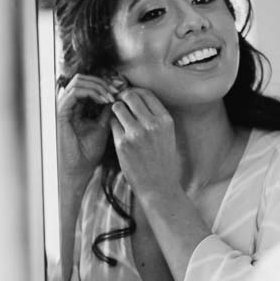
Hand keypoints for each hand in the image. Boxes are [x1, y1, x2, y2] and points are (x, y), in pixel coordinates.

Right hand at [56, 72, 125, 186]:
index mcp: (76, 107)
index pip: (88, 84)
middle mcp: (67, 105)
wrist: (78, 170)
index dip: (105, 83)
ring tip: (111, 96)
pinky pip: (75, 93)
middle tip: (117, 89)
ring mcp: (63, 107)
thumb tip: (119, 96)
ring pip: (79, 81)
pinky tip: (104, 100)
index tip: (120, 89)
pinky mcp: (60, 112)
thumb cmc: (88, 153)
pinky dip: (92, 93)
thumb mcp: (103, 127)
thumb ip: (107, 111)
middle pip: (82, 78)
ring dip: (98, 86)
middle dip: (102, 81)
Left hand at [109, 86, 183, 202]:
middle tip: (120, 104)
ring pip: (118, 108)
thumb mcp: (167, 135)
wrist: (159, 188)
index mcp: (165, 120)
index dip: (135, 92)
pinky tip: (118, 134)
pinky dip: (113, 126)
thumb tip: (138, 98)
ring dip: (116, 111)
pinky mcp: (122, 144)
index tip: (130, 97)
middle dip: (123, 98)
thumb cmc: (163, 162)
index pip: (146, 93)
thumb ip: (155, 117)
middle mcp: (152, 124)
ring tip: (119, 120)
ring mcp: (136, 133)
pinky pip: (112, 124)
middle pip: (130, 96)